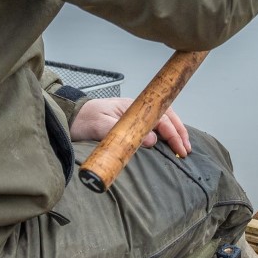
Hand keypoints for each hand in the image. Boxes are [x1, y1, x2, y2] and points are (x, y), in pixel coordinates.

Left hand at [69, 96, 190, 157]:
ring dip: (175, 130)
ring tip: (184, 144)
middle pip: (166, 117)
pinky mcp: (131, 121)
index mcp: (133, 107)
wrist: (70, 115)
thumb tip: (152, 141)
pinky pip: (154, 123)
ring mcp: (135, 113)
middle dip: (179, 133)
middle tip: (187, 149)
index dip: (173, 133)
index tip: (180, 147)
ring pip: (163, 118)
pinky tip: (170, 138)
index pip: (160, 118)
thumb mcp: (100, 127)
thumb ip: (124, 134)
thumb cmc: (83, 119)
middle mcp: (137, 108)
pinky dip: (166, 130)